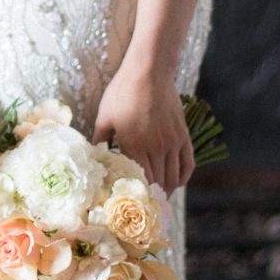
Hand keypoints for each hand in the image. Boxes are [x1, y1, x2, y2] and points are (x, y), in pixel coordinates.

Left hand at [92, 64, 194, 192]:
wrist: (149, 72)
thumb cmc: (122, 92)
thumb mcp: (104, 117)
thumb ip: (99, 139)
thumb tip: (92, 155)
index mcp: (135, 146)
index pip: (140, 181)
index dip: (138, 195)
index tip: (132, 203)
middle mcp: (157, 148)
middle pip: (158, 183)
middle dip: (152, 197)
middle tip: (146, 207)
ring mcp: (173, 142)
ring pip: (174, 177)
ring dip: (168, 191)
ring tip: (159, 198)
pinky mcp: (183, 135)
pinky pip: (188, 163)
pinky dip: (183, 177)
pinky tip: (177, 182)